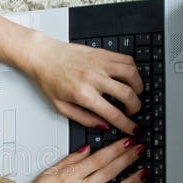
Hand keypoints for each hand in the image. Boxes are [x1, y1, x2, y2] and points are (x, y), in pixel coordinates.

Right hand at [3, 138, 146, 182]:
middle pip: (110, 171)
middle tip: (141, 150)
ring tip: (144, 171)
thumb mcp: (48, 173)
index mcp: (69, 176)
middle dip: (128, 158)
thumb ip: (70, 160)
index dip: (116, 149)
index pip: (99, 158)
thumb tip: (87, 150)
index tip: (127, 142)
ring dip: (132, 180)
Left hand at [24, 31, 142, 134]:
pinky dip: (133, 70)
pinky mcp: (103, 53)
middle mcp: (94, 78)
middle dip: (136, 107)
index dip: (127, 124)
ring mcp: (100, 63)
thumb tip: (103, 125)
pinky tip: (128, 78)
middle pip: (128, 94)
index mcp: (83, 94)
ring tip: (134, 94)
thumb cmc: (49, 80)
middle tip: (132, 111)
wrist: (43, 56)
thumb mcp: (61, 107)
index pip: (113, 113)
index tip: (133, 129)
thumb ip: (84, 119)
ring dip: (138, 87)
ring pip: (132, 74)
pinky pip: (127, 60)